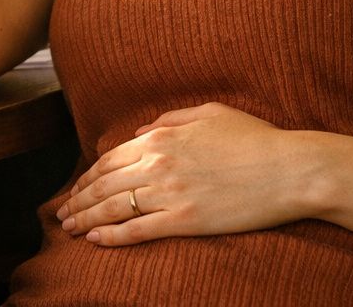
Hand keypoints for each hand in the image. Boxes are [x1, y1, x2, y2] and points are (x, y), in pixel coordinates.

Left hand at [55, 103, 321, 246]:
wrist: (291, 169)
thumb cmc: (255, 139)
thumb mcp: (209, 113)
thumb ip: (169, 118)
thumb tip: (140, 132)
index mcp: (162, 136)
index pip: (110, 159)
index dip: (87, 177)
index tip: (76, 189)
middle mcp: (159, 163)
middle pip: (104, 184)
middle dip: (78, 200)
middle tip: (62, 213)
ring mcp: (170, 193)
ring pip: (114, 207)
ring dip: (86, 219)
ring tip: (70, 228)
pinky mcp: (186, 221)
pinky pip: (138, 230)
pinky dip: (112, 236)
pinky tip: (95, 240)